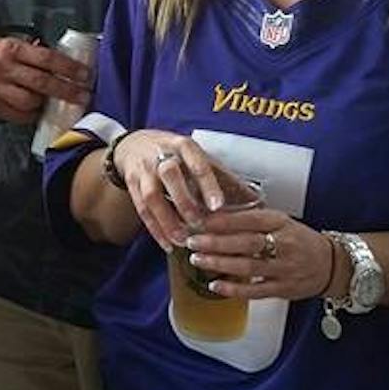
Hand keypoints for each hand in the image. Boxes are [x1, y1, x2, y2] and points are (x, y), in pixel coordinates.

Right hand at [0, 32, 88, 123]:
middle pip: (41, 83)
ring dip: (47, 105)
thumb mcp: (15, 43)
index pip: (47, 59)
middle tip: (84, 96)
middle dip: (66, 91)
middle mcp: (2, 69)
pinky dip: (30, 115)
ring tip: (59, 104)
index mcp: (12, 49)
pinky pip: (16, 115)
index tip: (86, 76)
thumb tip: (67, 69)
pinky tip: (39, 111)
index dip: (69, 68)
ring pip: (28, 102)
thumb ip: (35, 56)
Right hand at [112, 130, 229, 250]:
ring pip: (151, 196)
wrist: (133, 145)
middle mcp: (160, 155)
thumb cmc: (175, 154)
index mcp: (183, 146)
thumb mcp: (198, 156)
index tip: (218, 206)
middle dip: (184, 201)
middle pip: (169, 175)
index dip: (207, 185)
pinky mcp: (132, 185)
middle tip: (198, 224)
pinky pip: (141, 210)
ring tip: (182, 240)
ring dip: (167, 220)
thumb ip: (223, 177)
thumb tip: (256, 201)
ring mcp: (143, 170)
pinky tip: (167, 244)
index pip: (197, 163)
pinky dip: (154, 229)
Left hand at [185, 208, 336, 302]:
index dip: (224, 221)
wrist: (331, 264)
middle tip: (192, 240)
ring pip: (249, 267)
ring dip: (220, 264)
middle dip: (216, 242)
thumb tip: (212, 216)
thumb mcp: (279, 222)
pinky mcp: (284, 289)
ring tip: (197, 259)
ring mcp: (285, 268)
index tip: (201, 220)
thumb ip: (251, 220)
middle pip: (247, 243)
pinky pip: (256, 290)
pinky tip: (215, 285)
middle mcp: (284, 244)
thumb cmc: (298, 239)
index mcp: (281, 223)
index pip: (250, 219)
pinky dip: (234, 289)